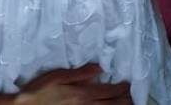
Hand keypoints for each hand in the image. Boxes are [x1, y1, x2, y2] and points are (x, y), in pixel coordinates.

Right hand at [15, 64, 130, 103]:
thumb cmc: (40, 91)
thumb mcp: (59, 76)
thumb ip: (81, 73)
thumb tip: (99, 68)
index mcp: (83, 94)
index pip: (110, 91)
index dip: (121, 88)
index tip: (127, 85)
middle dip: (125, 100)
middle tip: (130, 96)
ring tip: (126, 104)